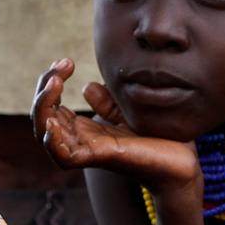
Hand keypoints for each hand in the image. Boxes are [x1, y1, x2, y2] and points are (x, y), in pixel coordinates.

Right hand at [30, 58, 203, 196]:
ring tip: (54, 85)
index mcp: (84, 130)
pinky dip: (53, 142)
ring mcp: (88, 150)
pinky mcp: (100, 158)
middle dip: (44, 89)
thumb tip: (87, 86)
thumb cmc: (158, 140)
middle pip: (42, 118)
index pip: (51, 107)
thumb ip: (108, 102)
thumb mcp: (128, 112)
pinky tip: (53, 122)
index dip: (50, 83)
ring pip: (46, 135)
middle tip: (60, 66)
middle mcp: (80, 140)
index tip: (65, 61)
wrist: (182, 163)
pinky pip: (65, 157)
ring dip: (43, 109)